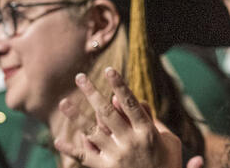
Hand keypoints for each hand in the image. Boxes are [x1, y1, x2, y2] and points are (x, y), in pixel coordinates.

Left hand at [52, 68, 195, 167]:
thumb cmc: (168, 163)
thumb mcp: (170, 140)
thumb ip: (153, 120)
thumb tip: (138, 101)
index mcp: (147, 133)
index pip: (131, 104)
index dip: (120, 86)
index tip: (109, 70)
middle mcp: (129, 142)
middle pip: (107, 113)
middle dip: (92, 93)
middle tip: (80, 77)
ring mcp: (115, 157)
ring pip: (91, 131)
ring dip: (75, 116)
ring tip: (64, 102)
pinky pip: (84, 157)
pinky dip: (71, 150)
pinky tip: (58, 140)